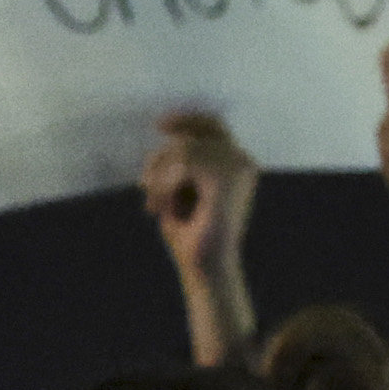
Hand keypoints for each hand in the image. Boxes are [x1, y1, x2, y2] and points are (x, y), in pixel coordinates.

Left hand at [138, 113, 259, 282]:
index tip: (160, 124)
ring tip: (153, 203)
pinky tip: (160, 207)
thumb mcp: (178, 192)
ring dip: (159, 175)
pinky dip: (164, 184)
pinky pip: (185, 162)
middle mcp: (244, 163)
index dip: (188, 119)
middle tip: (144, 187)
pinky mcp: (227, 179)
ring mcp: (239, 169)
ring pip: (186, 148)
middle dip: (161, 159)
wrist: (205, 270)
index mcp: (237, 165)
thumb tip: (166, 134)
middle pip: (193, 136)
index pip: (214, 125)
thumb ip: (177, 164)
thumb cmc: (190, 238)